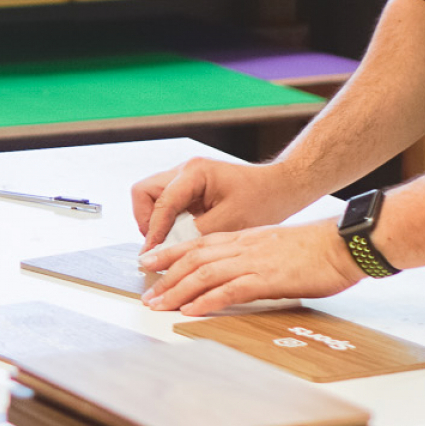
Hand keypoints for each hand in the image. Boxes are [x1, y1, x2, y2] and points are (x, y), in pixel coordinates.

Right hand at [133, 157, 313, 249]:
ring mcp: (184, 180)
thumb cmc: (262, 199)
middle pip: (144, 193)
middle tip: (159, 244)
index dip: (154, 231)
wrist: (280, 188)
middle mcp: (184, 171)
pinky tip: (182, 238)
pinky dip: (168, 223)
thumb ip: (196, 235)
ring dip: (156, 223)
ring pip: (151, 199)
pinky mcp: (189, 191)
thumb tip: (170, 252)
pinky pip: (166, 206)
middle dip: (147, 221)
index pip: (161, 202)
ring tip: (171, 243)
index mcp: (194, 172)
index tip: (153, 254)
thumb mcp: (230, 221)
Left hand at [139, 218, 361, 315]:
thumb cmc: (317, 249)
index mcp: (245, 238)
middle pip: (193, 258)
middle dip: (165, 276)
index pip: (198, 243)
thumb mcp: (276, 248)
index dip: (170, 253)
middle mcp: (243, 247)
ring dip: (177, 289)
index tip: (149, 263)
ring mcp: (254, 262)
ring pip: (204, 273)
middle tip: (146, 293)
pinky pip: (230, 290)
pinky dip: (207, 301)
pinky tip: (191, 311)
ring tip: (159, 304)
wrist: (344, 243)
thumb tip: (238, 274)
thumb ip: (254, 257)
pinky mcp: (268, 279)